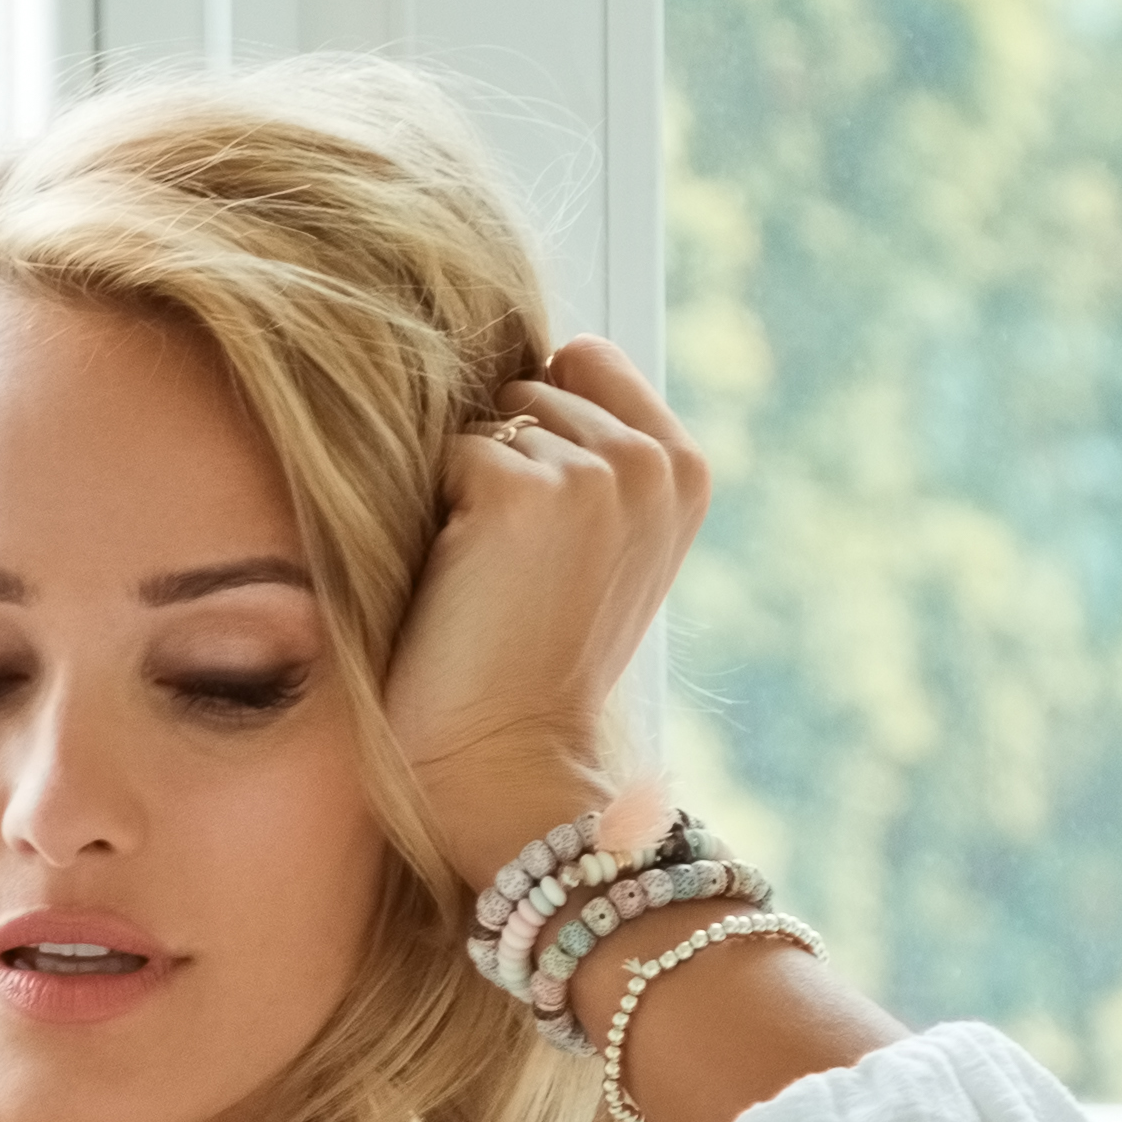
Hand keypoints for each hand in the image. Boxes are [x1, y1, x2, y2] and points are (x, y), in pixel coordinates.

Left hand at [387, 333, 714, 891]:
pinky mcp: (522, 494)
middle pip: (527, 383)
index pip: (584, 358)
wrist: (511, 763)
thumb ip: (593, 450)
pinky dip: (435, 515)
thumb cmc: (537, 658)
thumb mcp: (603, 543)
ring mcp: (595, 473)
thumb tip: (520, 365)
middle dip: (501, 459)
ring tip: (490, 575)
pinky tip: (464, 585)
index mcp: (686, 468)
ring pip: (485, 419)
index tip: (541, 525)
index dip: (539, 424)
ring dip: (467, 488)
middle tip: (513, 566)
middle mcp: (653, 461)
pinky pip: (443, 454)